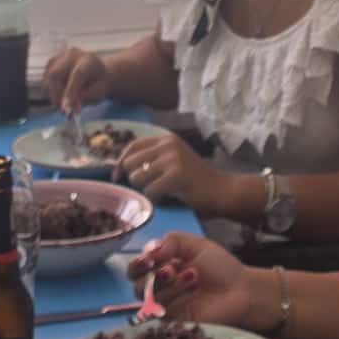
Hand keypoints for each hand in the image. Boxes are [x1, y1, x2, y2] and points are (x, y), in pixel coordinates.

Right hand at [42, 45, 109, 114]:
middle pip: (55, 74)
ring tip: (63, 105)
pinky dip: (49, 92)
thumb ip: (84, 97)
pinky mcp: (51, 63)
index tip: (67, 109)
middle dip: (56, 96)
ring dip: (52, 96)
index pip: (77, 74)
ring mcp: (60, 57)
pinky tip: (60, 96)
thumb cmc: (100, 83)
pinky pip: (45, 80)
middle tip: (63, 111)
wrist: (98, 72)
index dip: (70, 92)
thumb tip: (67, 106)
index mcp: (88, 61)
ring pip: (47, 78)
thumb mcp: (98, 92)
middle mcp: (72, 55)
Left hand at [115, 133, 230, 216]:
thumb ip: (152, 160)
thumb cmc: (196, 182)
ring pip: (137, 177)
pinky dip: (155, 199)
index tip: (116, 176)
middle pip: (130, 162)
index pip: (132, 145)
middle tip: (146, 189)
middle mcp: (168, 144)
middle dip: (133, 179)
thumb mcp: (173, 162)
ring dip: (144, 190)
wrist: (223, 191)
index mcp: (166, 139)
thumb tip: (121, 167)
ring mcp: (172, 158)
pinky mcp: (176, 174)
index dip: (120, 161)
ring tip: (162, 192)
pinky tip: (168, 198)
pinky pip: (149, 191)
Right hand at [128, 231, 263, 328]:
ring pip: (147, 296)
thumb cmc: (220, 267)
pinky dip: (175, 295)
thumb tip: (149, 251)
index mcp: (162, 266)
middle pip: (135, 283)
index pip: (136, 267)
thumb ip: (171, 240)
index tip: (151, 258)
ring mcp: (164, 304)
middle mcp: (159, 286)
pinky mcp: (171, 319)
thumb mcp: (196, 244)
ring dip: (169, 284)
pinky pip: (159, 308)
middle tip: (172, 269)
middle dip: (152, 274)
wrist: (239, 290)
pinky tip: (193, 289)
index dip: (139, 263)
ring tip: (193, 277)